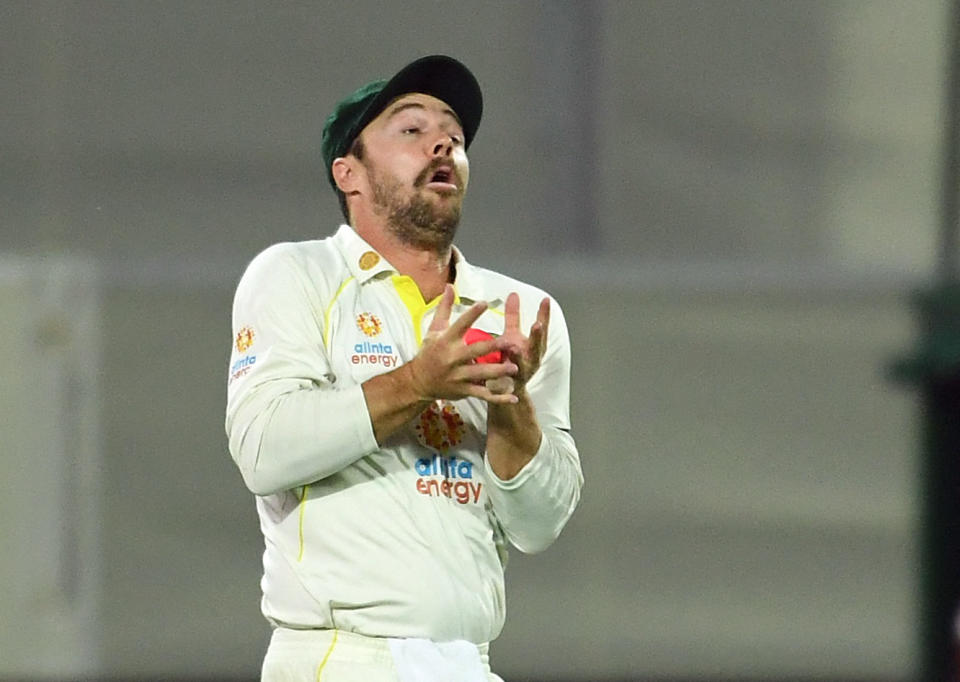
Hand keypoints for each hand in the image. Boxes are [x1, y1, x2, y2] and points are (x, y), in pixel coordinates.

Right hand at [406, 285, 518, 404]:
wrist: (418, 382)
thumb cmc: (429, 352)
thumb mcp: (434, 329)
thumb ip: (444, 308)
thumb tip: (449, 286)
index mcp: (446, 341)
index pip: (460, 325)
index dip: (472, 314)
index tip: (484, 303)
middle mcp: (452, 358)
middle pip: (475, 351)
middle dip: (493, 348)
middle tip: (511, 342)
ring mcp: (458, 376)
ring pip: (481, 374)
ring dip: (498, 372)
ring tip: (514, 369)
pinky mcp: (463, 391)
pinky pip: (483, 394)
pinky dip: (498, 398)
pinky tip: (513, 397)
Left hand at [493, 292, 549, 395]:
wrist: (507, 388)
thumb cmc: (512, 357)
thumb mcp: (513, 335)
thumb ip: (513, 317)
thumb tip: (513, 294)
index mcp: (534, 346)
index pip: (541, 328)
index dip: (544, 315)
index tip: (545, 300)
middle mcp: (532, 359)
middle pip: (537, 346)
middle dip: (537, 336)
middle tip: (538, 324)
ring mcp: (523, 373)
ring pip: (522, 365)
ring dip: (520, 357)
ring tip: (515, 348)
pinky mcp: (510, 385)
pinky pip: (506, 383)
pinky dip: (503, 380)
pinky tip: (497, 375)